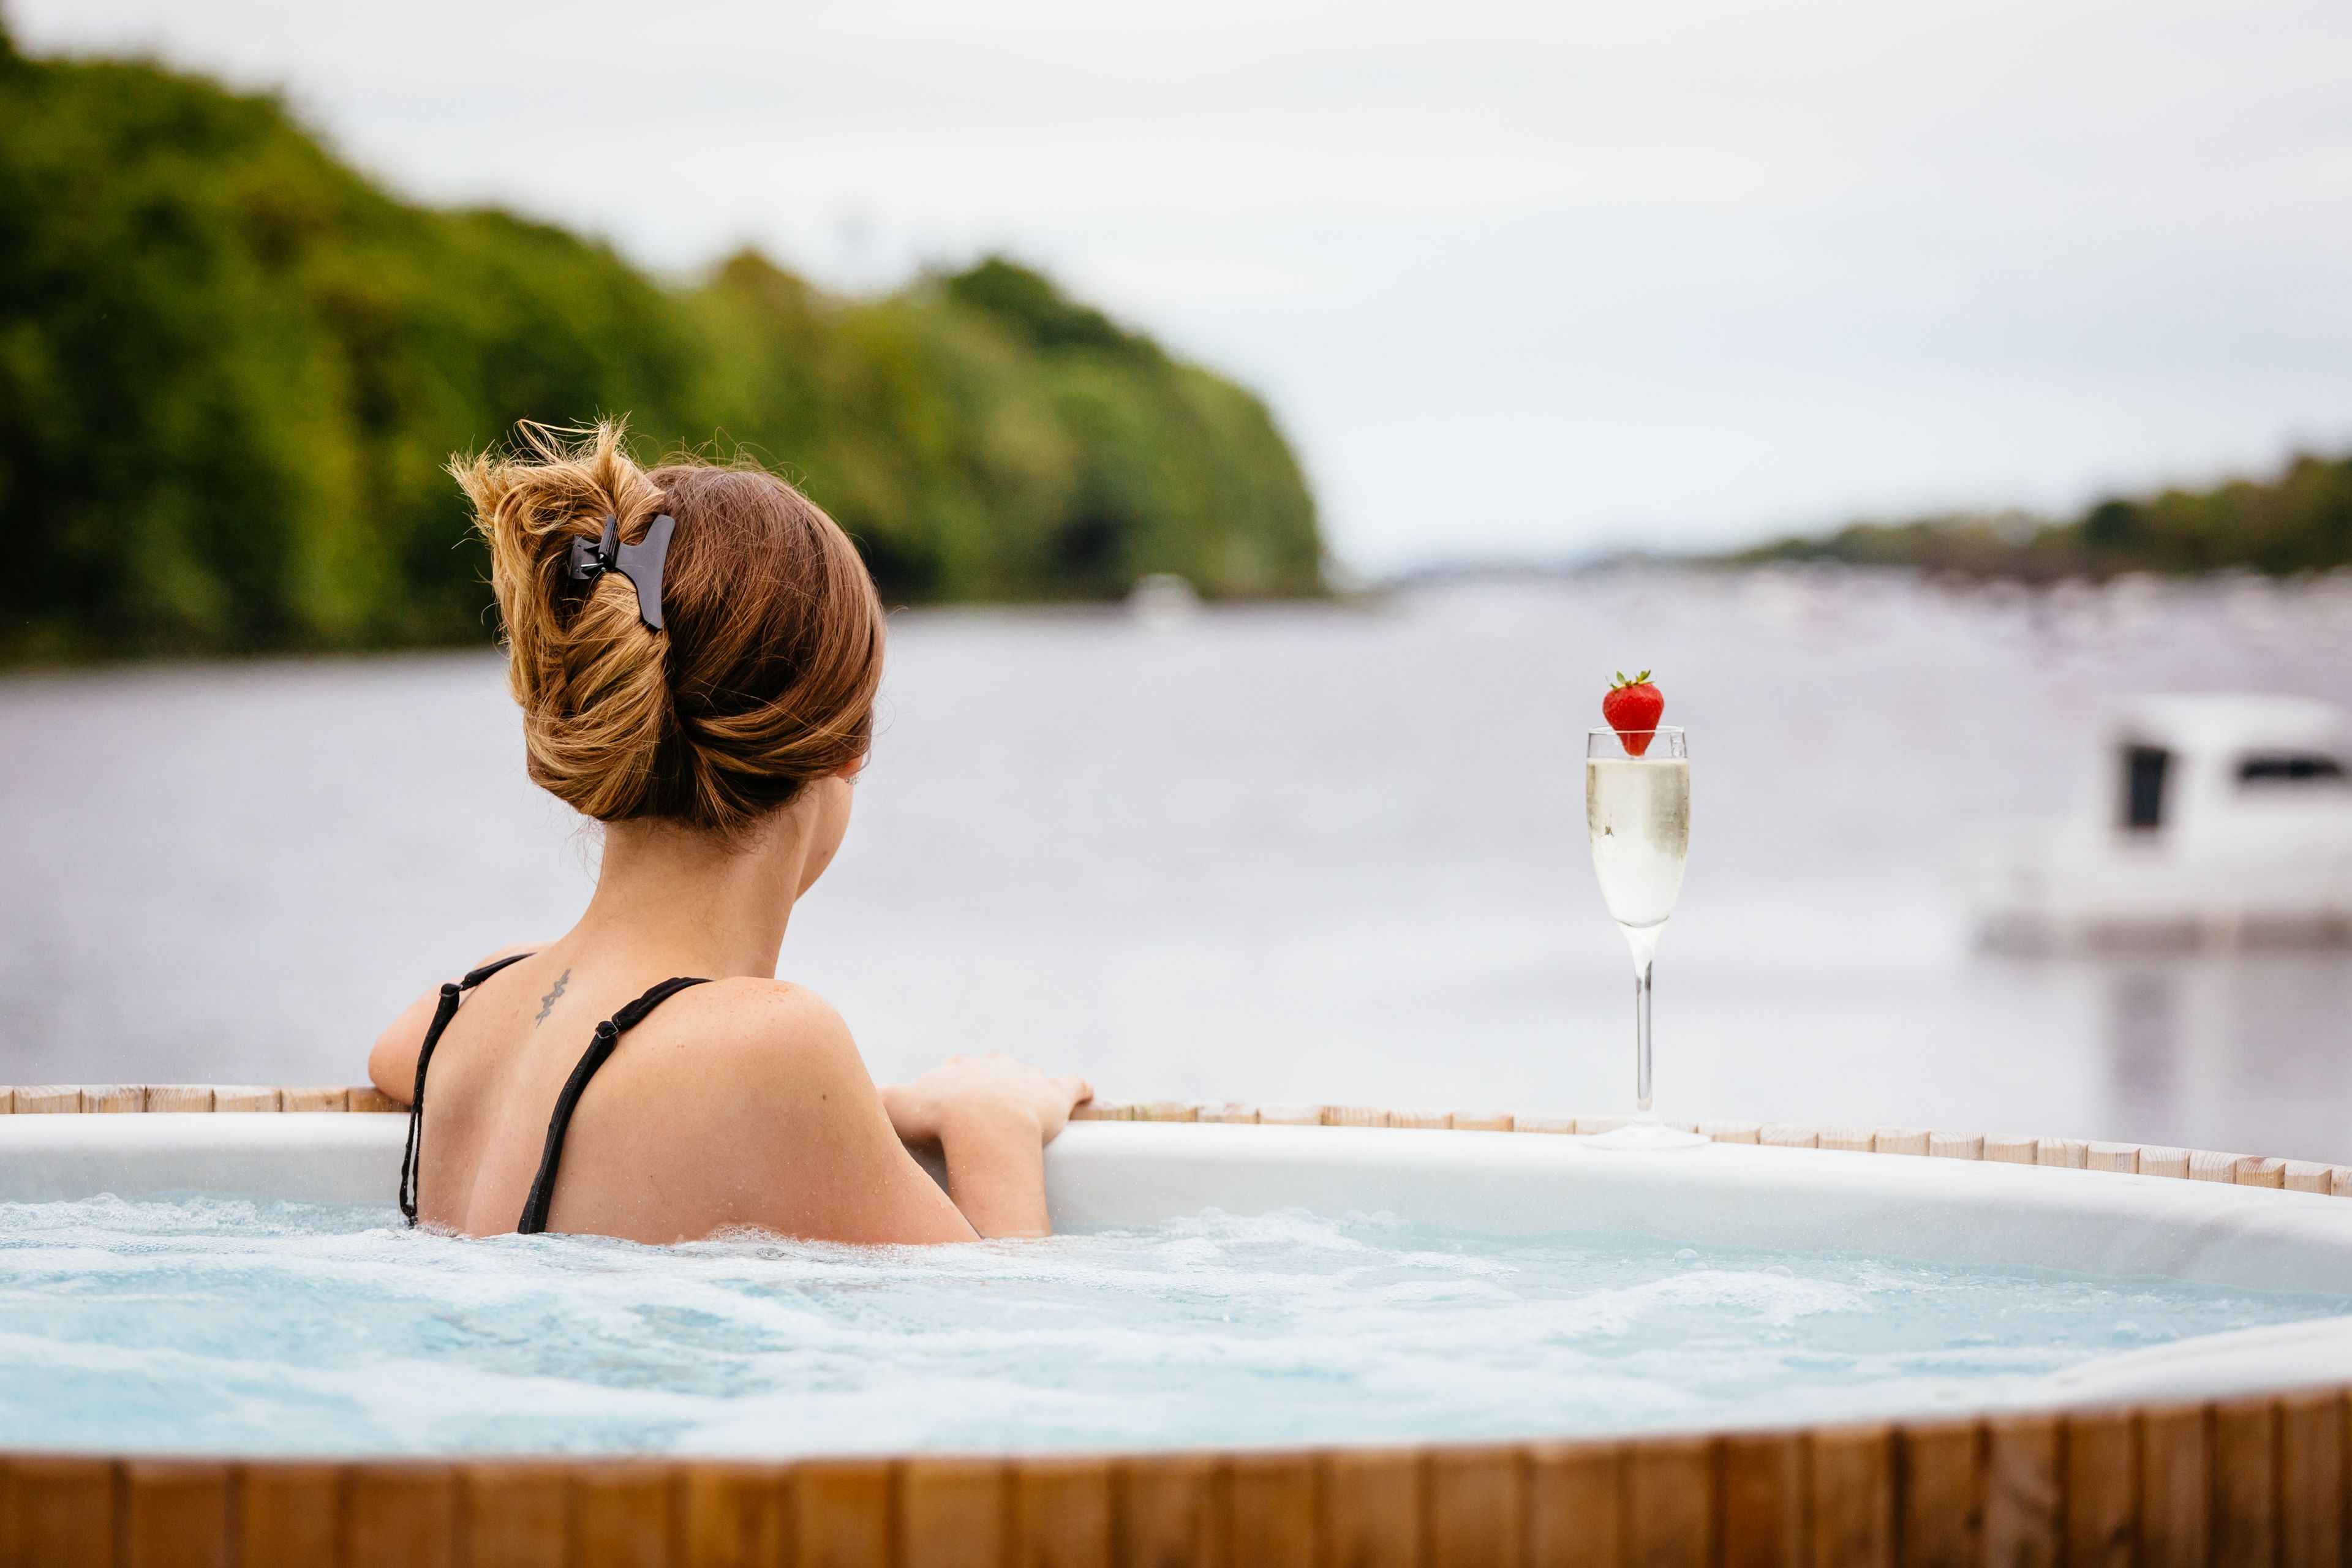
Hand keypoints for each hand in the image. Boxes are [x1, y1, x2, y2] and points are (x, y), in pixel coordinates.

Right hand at [881, 1054, 1092, 1147]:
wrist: (980, 1125)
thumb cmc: (933, 1120)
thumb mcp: (888, 1111)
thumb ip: (869, 1107)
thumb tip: (843, 1110)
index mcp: (954, 1069)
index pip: (951, 1075)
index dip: (949, 1096)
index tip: (948, 1116)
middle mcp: (991, 1066)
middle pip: (990, 1073)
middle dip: (988, 1090)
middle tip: (984, 1120)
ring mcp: (1025, 1077)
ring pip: (1028, 1078)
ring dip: (1028, 1092)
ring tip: (1028, 1115)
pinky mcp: (1056, 1093)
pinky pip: (1074, 1085)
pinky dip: (1080, 1089)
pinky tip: (1086, 1096)